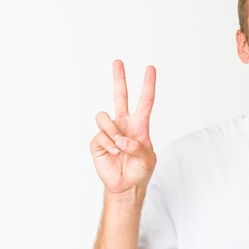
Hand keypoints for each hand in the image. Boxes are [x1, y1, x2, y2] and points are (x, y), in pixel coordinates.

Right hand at [90, 60, 156, 194]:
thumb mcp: (148, 159)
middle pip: (120, 96)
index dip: (148, 85)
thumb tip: (122, 139)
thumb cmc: (140, 171)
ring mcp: (110, 131)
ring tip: (118, 146)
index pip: (145, 101)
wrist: (126, 186)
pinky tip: (113, 153)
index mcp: (140, 125)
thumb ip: (139, 147)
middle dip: (119, 78)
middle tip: (118, 62)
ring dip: (111, 131)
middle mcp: (124, 124)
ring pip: (104, 117)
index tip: (150, 68)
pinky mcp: (98, 142)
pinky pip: (99, 135)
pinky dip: (107, 145)